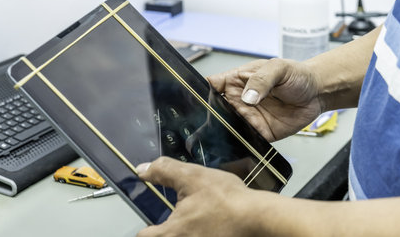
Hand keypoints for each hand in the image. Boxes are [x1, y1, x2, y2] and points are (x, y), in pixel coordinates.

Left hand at [136, 157, 278, 236]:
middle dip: (164, 231)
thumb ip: (163, 171)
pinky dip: (199, 233)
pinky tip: (208, 224)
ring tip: (193, 221)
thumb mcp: (191, 176)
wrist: (258, 217)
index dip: (146, 228)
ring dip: (184, 232)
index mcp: (173, 233)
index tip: (151, 223)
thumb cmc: (225, 198)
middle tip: (169, 223)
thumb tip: (141, 170)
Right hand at [207, 58, 321, 141]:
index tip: (194, 100)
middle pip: (213, 110)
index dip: (199, 93)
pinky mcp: (259, 133)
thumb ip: (262, 80)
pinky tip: (236, 144)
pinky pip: (245, 140)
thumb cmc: (296, 75)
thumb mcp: (278, 68)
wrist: (318, 93)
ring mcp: (247, 118)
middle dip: (207, 117)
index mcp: (236, 81)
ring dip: (221, 132)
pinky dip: (239, 143)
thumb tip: (247, 97)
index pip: (210, 86)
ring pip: (226, 127)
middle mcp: (238, 101)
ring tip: (217, 135)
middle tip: (205, 122)